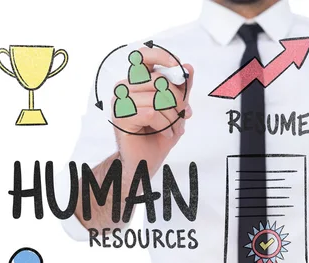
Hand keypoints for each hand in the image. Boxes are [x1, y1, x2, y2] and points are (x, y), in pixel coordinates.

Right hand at [111, 46, 194, 174]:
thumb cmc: (158, 134)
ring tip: (174, 129)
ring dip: (173, 117)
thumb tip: (188, 67)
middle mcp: (125, 87)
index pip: (144, 56)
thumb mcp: (176, 109)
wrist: (146, 161)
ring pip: (157, 99)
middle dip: (179, 100)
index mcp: (137, 82)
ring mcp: (120, 102)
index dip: (162, 57)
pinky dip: (165, 126)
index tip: (179, 68)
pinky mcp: (121, 117)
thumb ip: (182, 88)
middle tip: (184, 115)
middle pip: (159, 80)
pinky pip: (152, 114)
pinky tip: (165, 133)